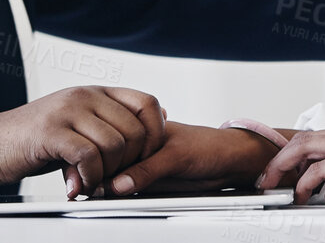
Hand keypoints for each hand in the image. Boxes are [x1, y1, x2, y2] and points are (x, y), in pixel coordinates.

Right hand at [0, 86, 166, 197]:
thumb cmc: (30, 140)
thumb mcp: (75, 125)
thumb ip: (109, 125)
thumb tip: (153, 126)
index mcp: (94, 92)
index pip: (148, 103)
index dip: (154, 134)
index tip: (142, 159)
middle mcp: (84, 95)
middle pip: (135, 130)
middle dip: (130, 163)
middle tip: (111, 179)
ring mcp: (67, 110)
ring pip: (115, 145)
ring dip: (107, 174)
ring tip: (90, 184)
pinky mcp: (51, 131)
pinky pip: (89, 156)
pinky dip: (89, 178)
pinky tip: (75, 185)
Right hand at [109, 122, 279, 194]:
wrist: (230, 162)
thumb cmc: (208, 146)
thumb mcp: (175, 156)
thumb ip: (147, 169)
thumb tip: (119, 184)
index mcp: (143, 128)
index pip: (113, 143)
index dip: (103, 158)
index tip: (94, 173)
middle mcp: (141, 146)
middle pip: (113, 163)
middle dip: (106, 174)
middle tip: (95, 186)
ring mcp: (144, 165)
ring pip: (119, 178)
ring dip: (113, 187)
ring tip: (106, 192)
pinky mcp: (150, 182)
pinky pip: (132, 191)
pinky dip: (125, 195)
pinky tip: (121, 197)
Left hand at [256, 126, 324, 204]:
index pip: (318, 140)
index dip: (295, 155)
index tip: (282, 172)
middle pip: (304, 138)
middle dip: (279, 158)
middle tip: (266, 178)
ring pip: (306, 146)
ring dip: (284, 165)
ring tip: (273, 183)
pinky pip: (323, 168)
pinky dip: (306, 181)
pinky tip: (302, 194)